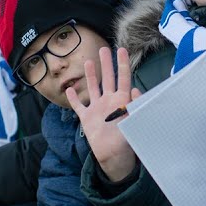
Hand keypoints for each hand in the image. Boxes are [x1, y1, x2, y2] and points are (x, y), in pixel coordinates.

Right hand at [66, 47, 140, 182]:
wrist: (113, 157)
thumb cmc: (126, 141)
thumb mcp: (133, 121)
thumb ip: (134, 105)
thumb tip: (135, 89)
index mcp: (121, 101)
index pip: (123, 78)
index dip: (122, 63)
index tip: (121, 50)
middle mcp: (109, 101)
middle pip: (107, 78)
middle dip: (106, 63)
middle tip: (103, 49)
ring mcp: (97, 109)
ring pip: (93, 87)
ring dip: (90, 75)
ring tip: (88, 62)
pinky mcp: (87, 118)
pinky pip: (78, 106)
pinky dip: (73, 98)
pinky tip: (69, 90)